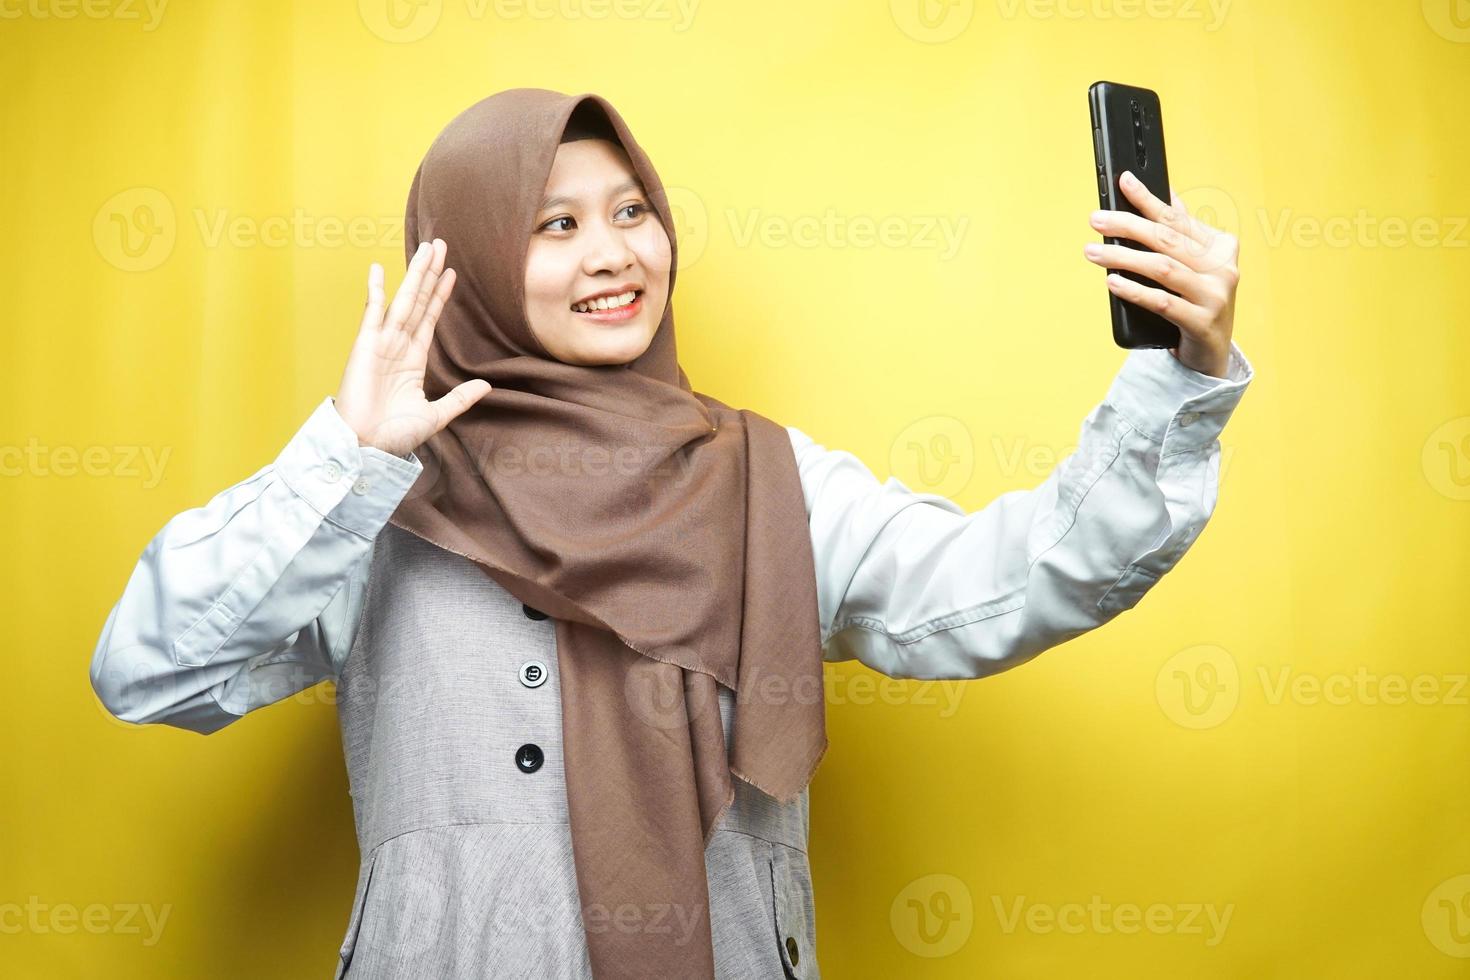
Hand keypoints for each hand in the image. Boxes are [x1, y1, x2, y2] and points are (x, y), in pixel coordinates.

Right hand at [333, 238, 490, 456]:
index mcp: (414, 359)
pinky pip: (372, 312)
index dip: (440, 295)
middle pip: (419, 301)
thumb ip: (460, 398)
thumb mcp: (436, 414)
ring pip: (403, 300)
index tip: (451, 273)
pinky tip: (377, 268)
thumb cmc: (394, 435)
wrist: (366, 446)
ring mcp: (381, 342)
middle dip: (429, 273)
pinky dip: (375, 290)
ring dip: (415, 274)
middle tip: (440, 245)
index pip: (430, 318)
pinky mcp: (365, 345)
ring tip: (426, 249)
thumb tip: (487, 386)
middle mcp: (398, 345)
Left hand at [1082, 171, 1239, 378]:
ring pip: (1163, 268)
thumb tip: (1164, 193)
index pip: (1177, 218)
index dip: (1149, 199)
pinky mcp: (1203, 322)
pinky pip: (1163, 302)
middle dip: (1128, 226)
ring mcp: (1215, 295)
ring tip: (1093, 252)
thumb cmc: (1196, 302)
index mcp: (1220, 246)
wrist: (1211, 353)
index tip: (1123, 182)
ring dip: (1123, 258)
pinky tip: (1112, 282)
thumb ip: (1182, 232)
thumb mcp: (1194, 265)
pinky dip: (1135, 291)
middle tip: (1096, 220)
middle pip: (1167, 240)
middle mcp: (1222, 267)